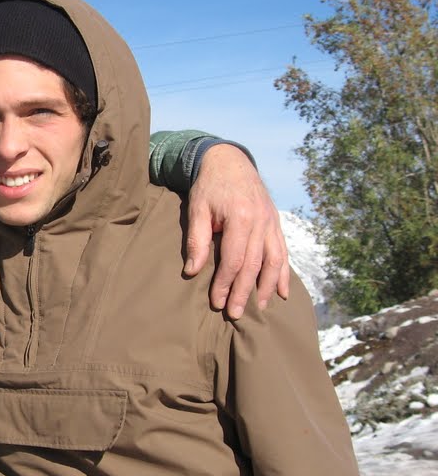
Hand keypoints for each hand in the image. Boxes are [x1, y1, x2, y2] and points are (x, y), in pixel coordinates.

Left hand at [183, 144, 289, 318]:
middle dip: (245, 292)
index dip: (226, 283)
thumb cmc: (209, 187)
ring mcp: (272, 222)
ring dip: (266, 287)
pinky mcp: (276, 224)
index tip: (218, 302)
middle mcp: (261, 221)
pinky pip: (283, 252)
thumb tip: (192, 271)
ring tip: (259, 308)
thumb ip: (197, 240)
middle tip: (236, 314)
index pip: (234, 259)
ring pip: (274, 261)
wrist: (230, 161)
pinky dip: (283, 274)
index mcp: (241, 217)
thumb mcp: (197, 209)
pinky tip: (281, 292)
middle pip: (254, 264)